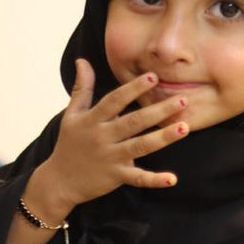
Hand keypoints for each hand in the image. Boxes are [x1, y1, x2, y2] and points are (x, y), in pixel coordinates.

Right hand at [27, 58, 188, 219]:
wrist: (58, 182)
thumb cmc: (68, 145)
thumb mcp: (71, 115)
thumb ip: (81, 88)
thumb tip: (82, 60)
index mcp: (92, 120)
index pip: (115, 100)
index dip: (133, 88)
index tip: (153, 77)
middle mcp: (102, 138)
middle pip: (133, 122)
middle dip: (158, 111)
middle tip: (182, 99)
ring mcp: (110, 158)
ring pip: (140, 146)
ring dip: (163, 138)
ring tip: (185, 128)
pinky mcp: (115, 177)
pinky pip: (137, 178)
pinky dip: (154, 180)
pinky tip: (172, 179)